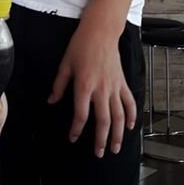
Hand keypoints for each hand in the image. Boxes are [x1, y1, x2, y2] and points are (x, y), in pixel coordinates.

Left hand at [48, 10, 135, 156]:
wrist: (101, 32)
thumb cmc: (81, 46)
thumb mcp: (65, 65)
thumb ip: (59, 85)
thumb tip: (52, 101)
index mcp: (84, 86)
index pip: (80, 115)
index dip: (76, 129)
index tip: (73, 138)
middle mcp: (101, 90)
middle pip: (103, 121)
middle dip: (101, 140)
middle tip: (99, 153)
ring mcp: (114, 87)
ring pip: (119, 116)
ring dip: (118, 134)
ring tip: (116, 148)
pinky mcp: (122, 82)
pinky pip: (129, 102)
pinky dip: (131, 116)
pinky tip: (130, 127)